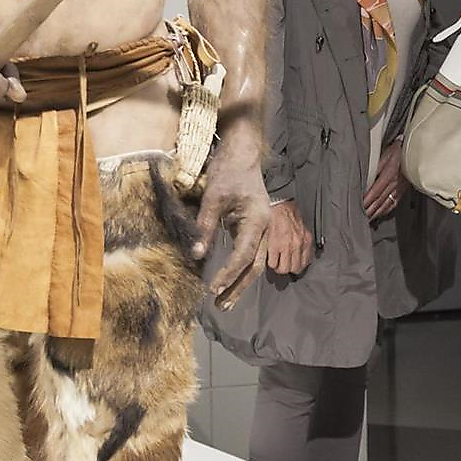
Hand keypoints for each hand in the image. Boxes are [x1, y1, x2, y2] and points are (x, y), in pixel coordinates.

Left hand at [195, 145, 270, 305]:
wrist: (242, 154)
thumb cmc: (228, 173)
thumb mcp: (213, 198)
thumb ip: (205, 227)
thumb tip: (196, 255)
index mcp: (257, 221)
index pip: (244, 255)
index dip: (229, 274)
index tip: (213, 289)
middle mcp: (264, 228)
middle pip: (255, 265)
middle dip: (239, 287)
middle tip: (222, 306)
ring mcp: (262, 228)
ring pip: (256, 262)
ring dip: (241, 283)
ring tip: (225, 301)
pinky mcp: (254, 227)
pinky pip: (251, 254)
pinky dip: (241, 270)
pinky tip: (230, 281)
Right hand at [264, 199, 315, 275]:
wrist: (278, 205)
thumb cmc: (288, 214)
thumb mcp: (302, 228)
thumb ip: (302, 242)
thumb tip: (300, 255)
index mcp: (306, 240)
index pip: (305, 263)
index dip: (297, 266)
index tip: (293, 265)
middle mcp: (298, 245)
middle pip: (294, 269)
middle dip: (288, 268)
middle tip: (283, 265)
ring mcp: (285, 246)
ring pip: (283, 269)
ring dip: (278, 267)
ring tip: (275, 262)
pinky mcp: (273, 246)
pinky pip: (272, 263)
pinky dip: (270, 263)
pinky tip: (270, 257)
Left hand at [364, 137, 409, 221]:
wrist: (417, 150)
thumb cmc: (399, 150)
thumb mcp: (386, 153)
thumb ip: (376, 165)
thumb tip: (365, 176)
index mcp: (389, 174)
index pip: (375, 191)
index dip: (366, 200)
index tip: (358, 205)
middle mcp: (395, 183)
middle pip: (380, 200)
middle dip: (369, 209)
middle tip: (359, 216)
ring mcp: (400, 188)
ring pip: (386, 204)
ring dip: (376, 212)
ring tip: (367, 218)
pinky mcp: (404, 190)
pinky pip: (394, 203)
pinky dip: (386, 210)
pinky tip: (380, 213)